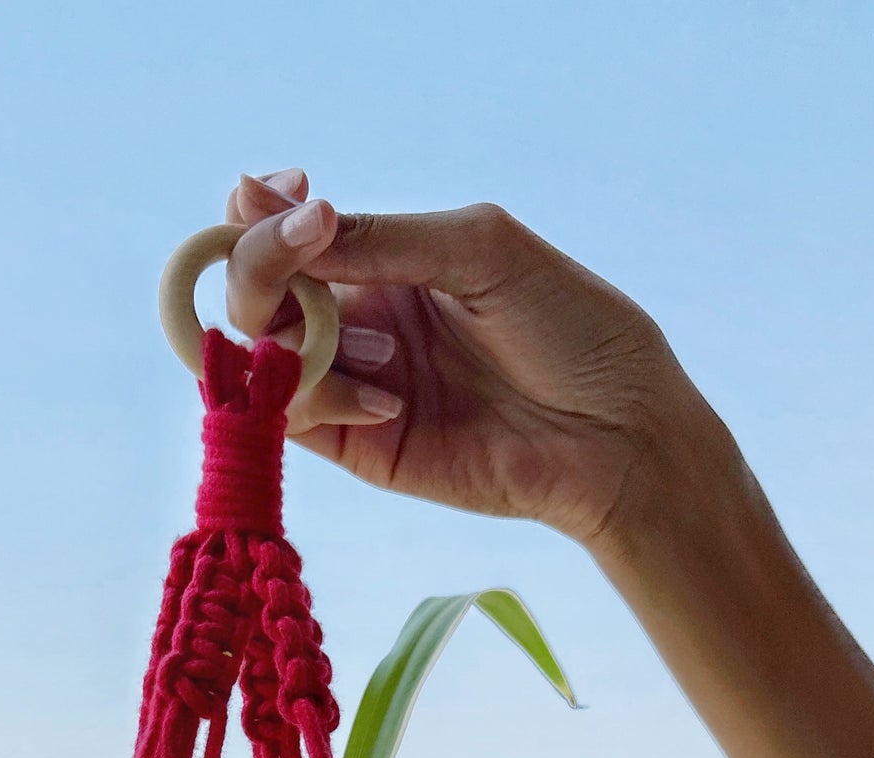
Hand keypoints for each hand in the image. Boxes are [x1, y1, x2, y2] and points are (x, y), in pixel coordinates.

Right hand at [223, 170, 722, 550]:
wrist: (616, 432)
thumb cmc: (571, 327)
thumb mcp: (478, 250)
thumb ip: (377, 237)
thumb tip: (265, 205)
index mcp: (385, 260)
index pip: (284, 232)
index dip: (259, 215)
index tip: (280, 193)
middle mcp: (360, 318)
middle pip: (257, 292)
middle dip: (260, 267)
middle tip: (300, 249)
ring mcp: (356, 383)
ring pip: (261, 356)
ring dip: (297, 338)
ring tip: (383, 352)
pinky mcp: (360, 447)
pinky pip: (295, 418)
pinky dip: (321, 397)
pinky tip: (390, 399)